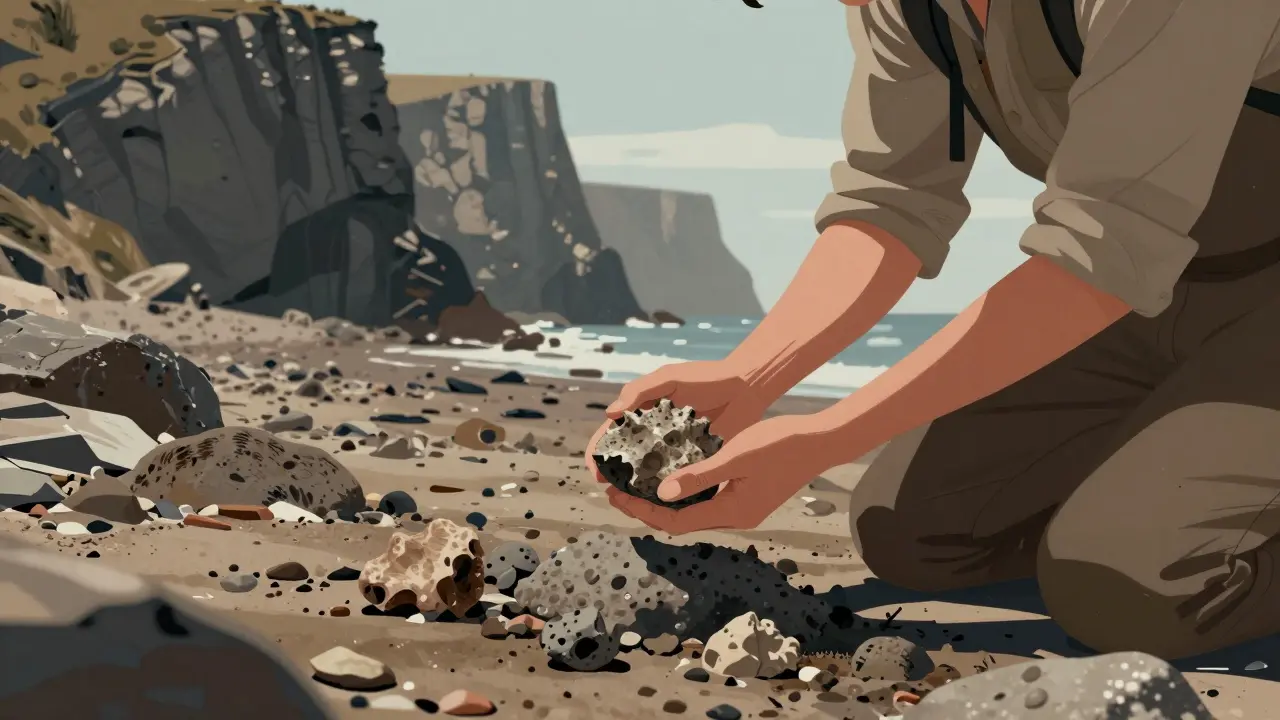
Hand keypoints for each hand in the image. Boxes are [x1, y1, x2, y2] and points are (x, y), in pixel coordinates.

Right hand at [585, 360, 769, 485]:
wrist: (746, 387)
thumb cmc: (707, 377)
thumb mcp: (670, 379)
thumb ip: (640, 390)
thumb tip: (610, 413)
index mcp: (644, 412)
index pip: (613, 432)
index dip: (600, 449)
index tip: (594, 466)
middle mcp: (655, 434)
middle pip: (627, 456)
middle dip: (613, 472)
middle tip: (608, 487)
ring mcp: (674, 449)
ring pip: (649, 471)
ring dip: (636, 485)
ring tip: (627, 499)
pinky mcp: (695, 460)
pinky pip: (676, 476)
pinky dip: (666, 487)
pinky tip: (658, 500)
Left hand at [607, 414, 833, 534]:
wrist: (819, 443)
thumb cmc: (780, 445)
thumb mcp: (736, 456)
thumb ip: (700, 476)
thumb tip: (662, 494)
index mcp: (731, 512)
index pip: (674, 522)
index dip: (641, 511)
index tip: (614, 494)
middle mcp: (734, 517)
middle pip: (679, 521)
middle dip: (645, 507)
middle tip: (615, 489)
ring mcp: (741, 509)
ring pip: (691, 512)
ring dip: (662, 501)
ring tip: (633, 483)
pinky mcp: (746, 497)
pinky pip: (705, 501)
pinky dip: (682, 492)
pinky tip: (668, 475)